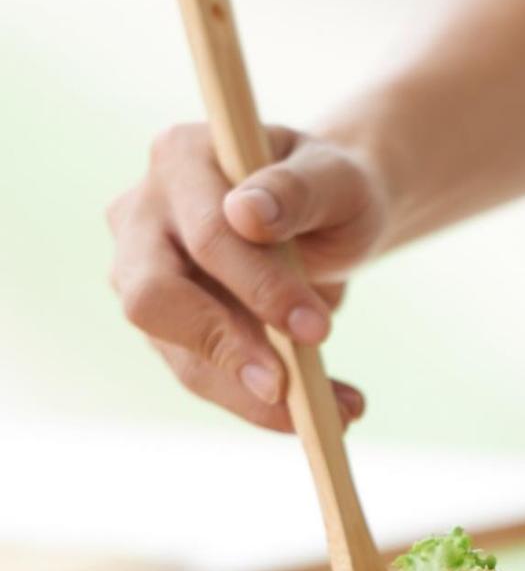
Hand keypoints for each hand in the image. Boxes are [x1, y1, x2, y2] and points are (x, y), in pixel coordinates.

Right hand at [107, 125, 386, 429]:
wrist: (328, 217)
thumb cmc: (331, 190)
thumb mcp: (337, 179)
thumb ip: (298, 190)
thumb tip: (247, 215)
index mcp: (181, 158)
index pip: (206, 235)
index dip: (259, 287)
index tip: (319, 330)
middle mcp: (144, 215)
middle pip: (153, 299)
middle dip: (228, 351)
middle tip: (290, 390)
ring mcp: (143, 274)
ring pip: (179, 354)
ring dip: (254, 396)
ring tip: (336, 412)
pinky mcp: (166, 327)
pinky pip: (204, 377)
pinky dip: (262, 403)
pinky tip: (324, 409)